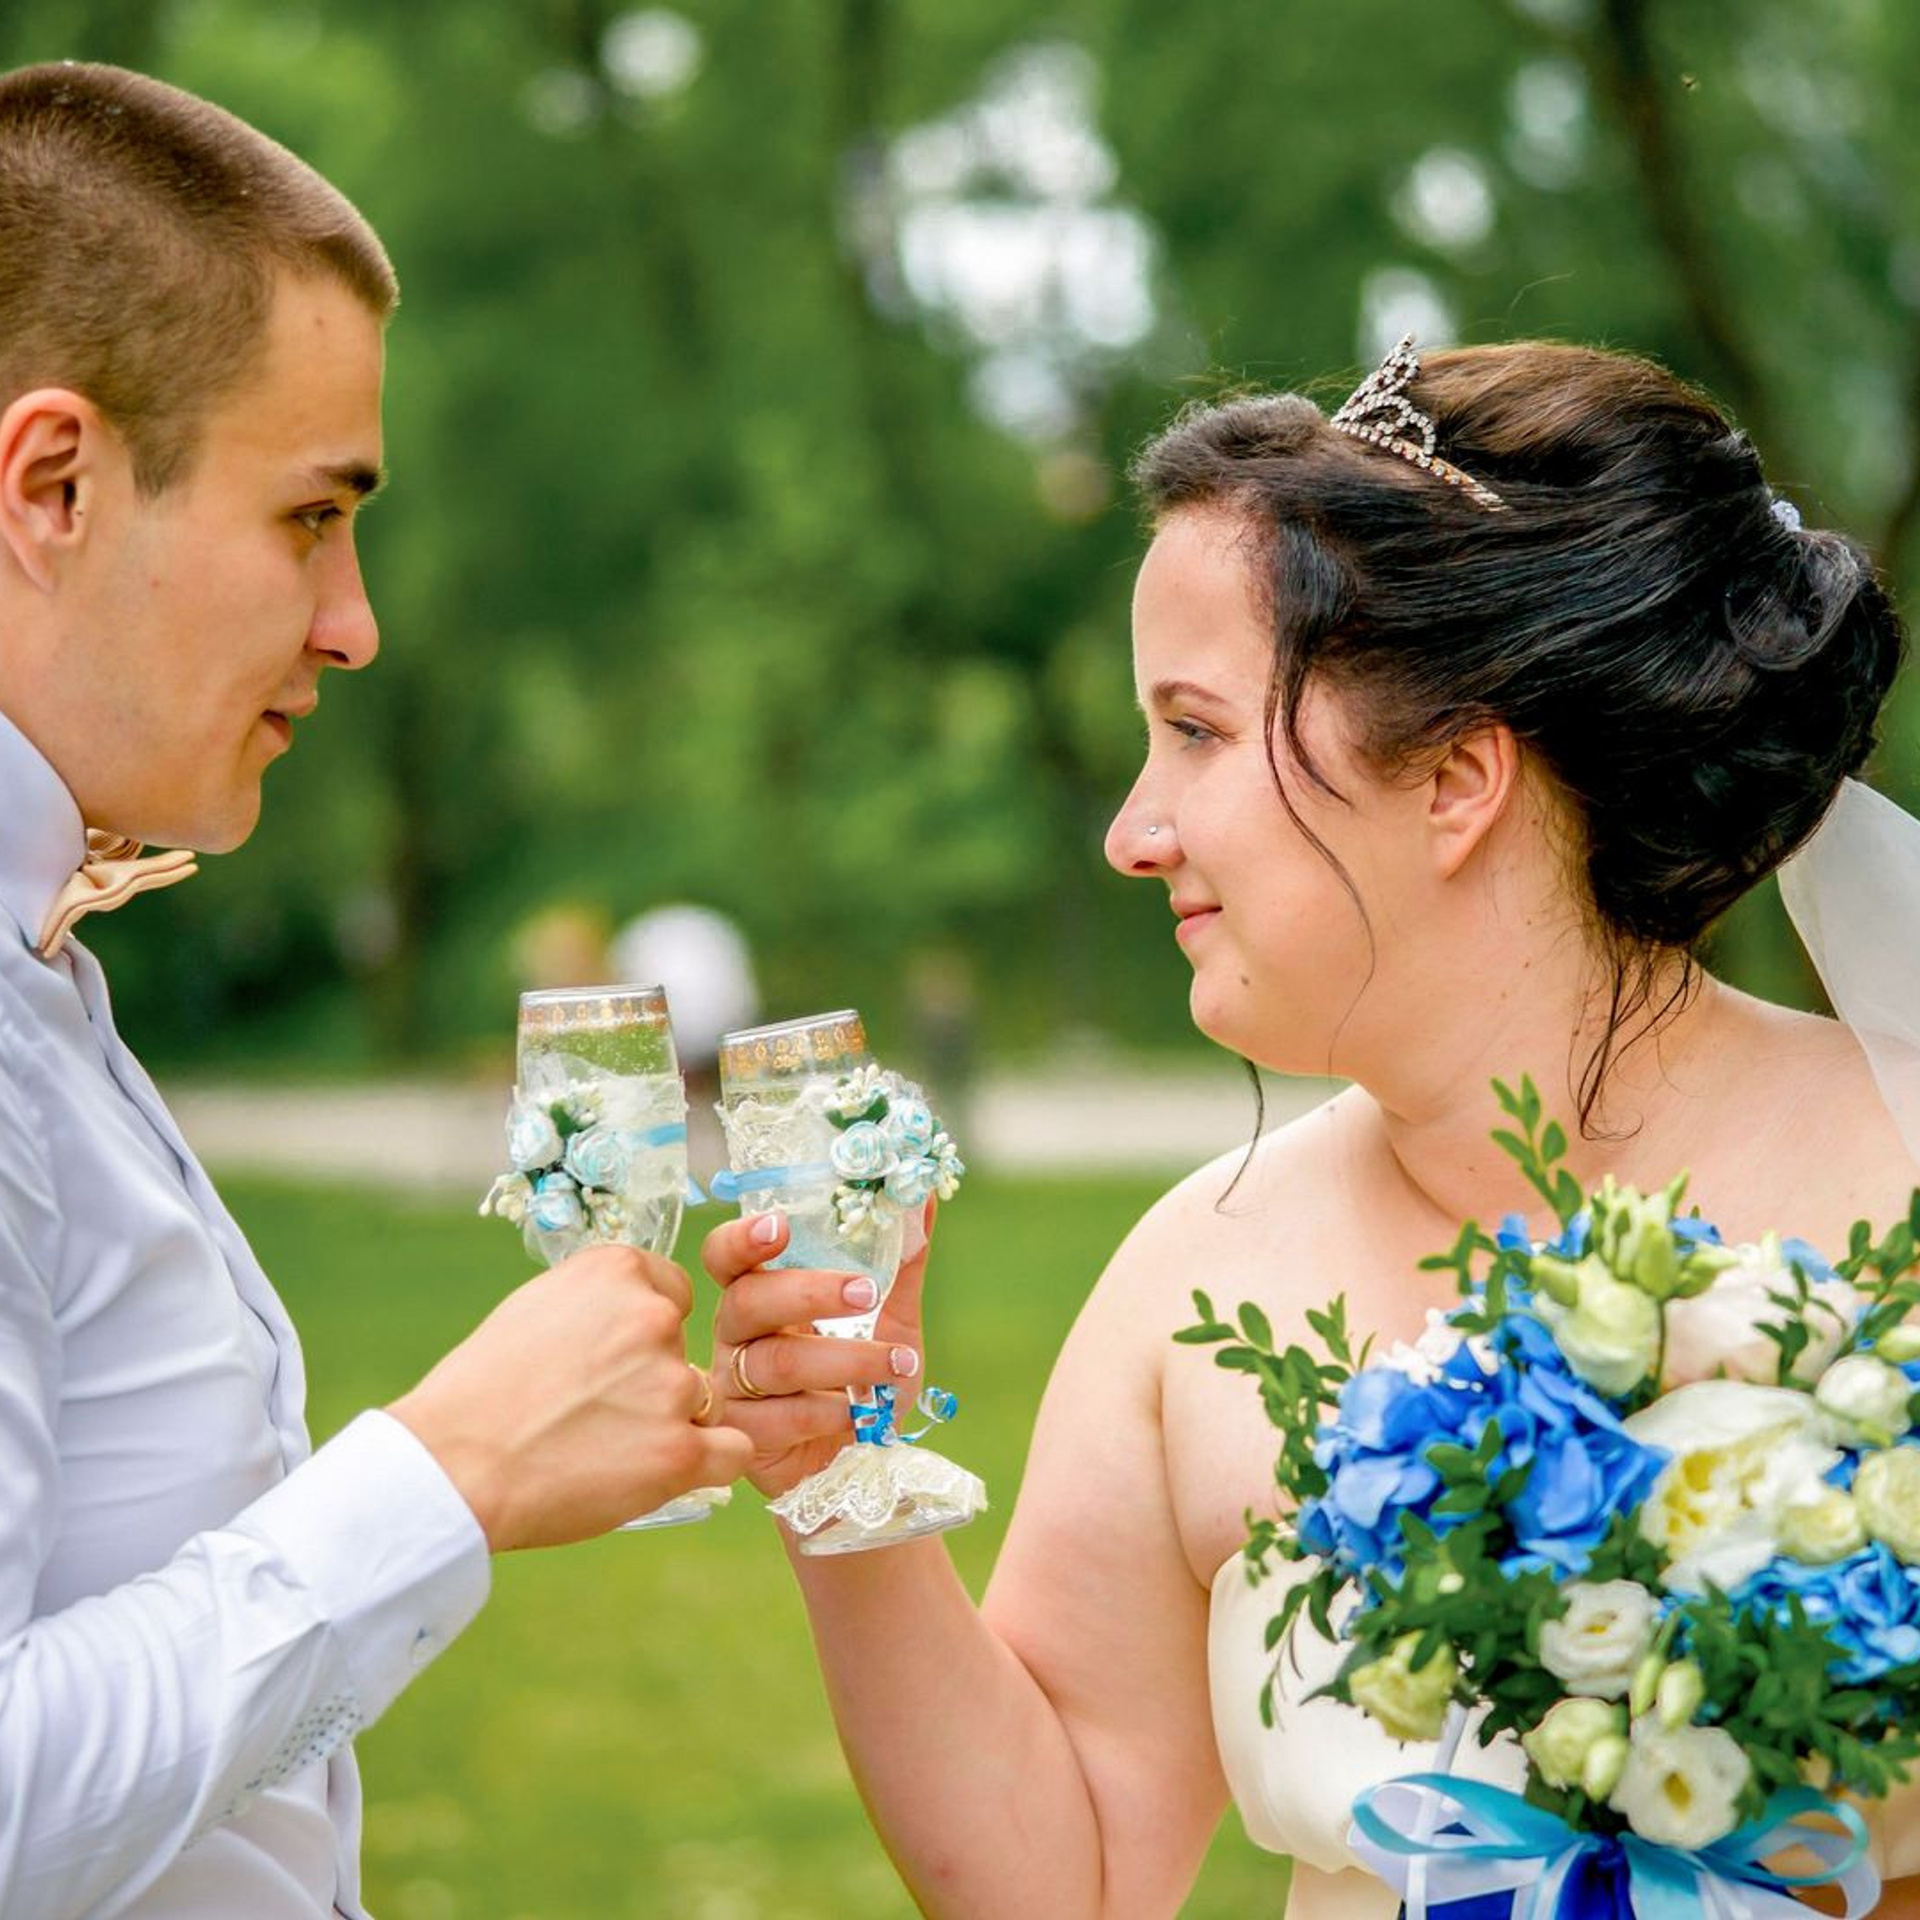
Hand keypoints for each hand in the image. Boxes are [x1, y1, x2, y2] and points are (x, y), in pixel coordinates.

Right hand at [386, 1243, 751, 1551]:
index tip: (609, 1360)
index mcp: (617, 1272)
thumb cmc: (480, 1391)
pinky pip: (732, 1451)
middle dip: (653, 1377)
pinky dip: (707, 1464)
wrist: (453, 1466)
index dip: (643, 1330)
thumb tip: (631, 1309)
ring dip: (671, 1423)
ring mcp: (671, 1386)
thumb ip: (597, 1302)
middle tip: (597, 1412)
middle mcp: (653, 1318)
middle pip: (683, 1346)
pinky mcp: (680, 1452)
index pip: (670, 1291)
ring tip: (608, 1448)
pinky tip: (665, 1471)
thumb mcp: (535, 1307)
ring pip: (704, 1400)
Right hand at [702, 1204, 932, 1497]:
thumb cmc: (863, 1387)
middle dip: (810, 1292)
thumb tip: (926, 1198)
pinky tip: (857, 1416)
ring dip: (843, 1360)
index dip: (743, 1238)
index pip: (727, 1257)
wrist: (860, 1469)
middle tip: (866, 1291)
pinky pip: (773, 1419)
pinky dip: (824, 1413)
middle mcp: (736, 1336)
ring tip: (897, 1364)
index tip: (782, 1225)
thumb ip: (903, 1265)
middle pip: (748, 1300)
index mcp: (762, 1295)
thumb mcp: (892, 1322)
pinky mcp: (741, 1436)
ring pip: (772, 1362)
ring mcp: (732, 1387)